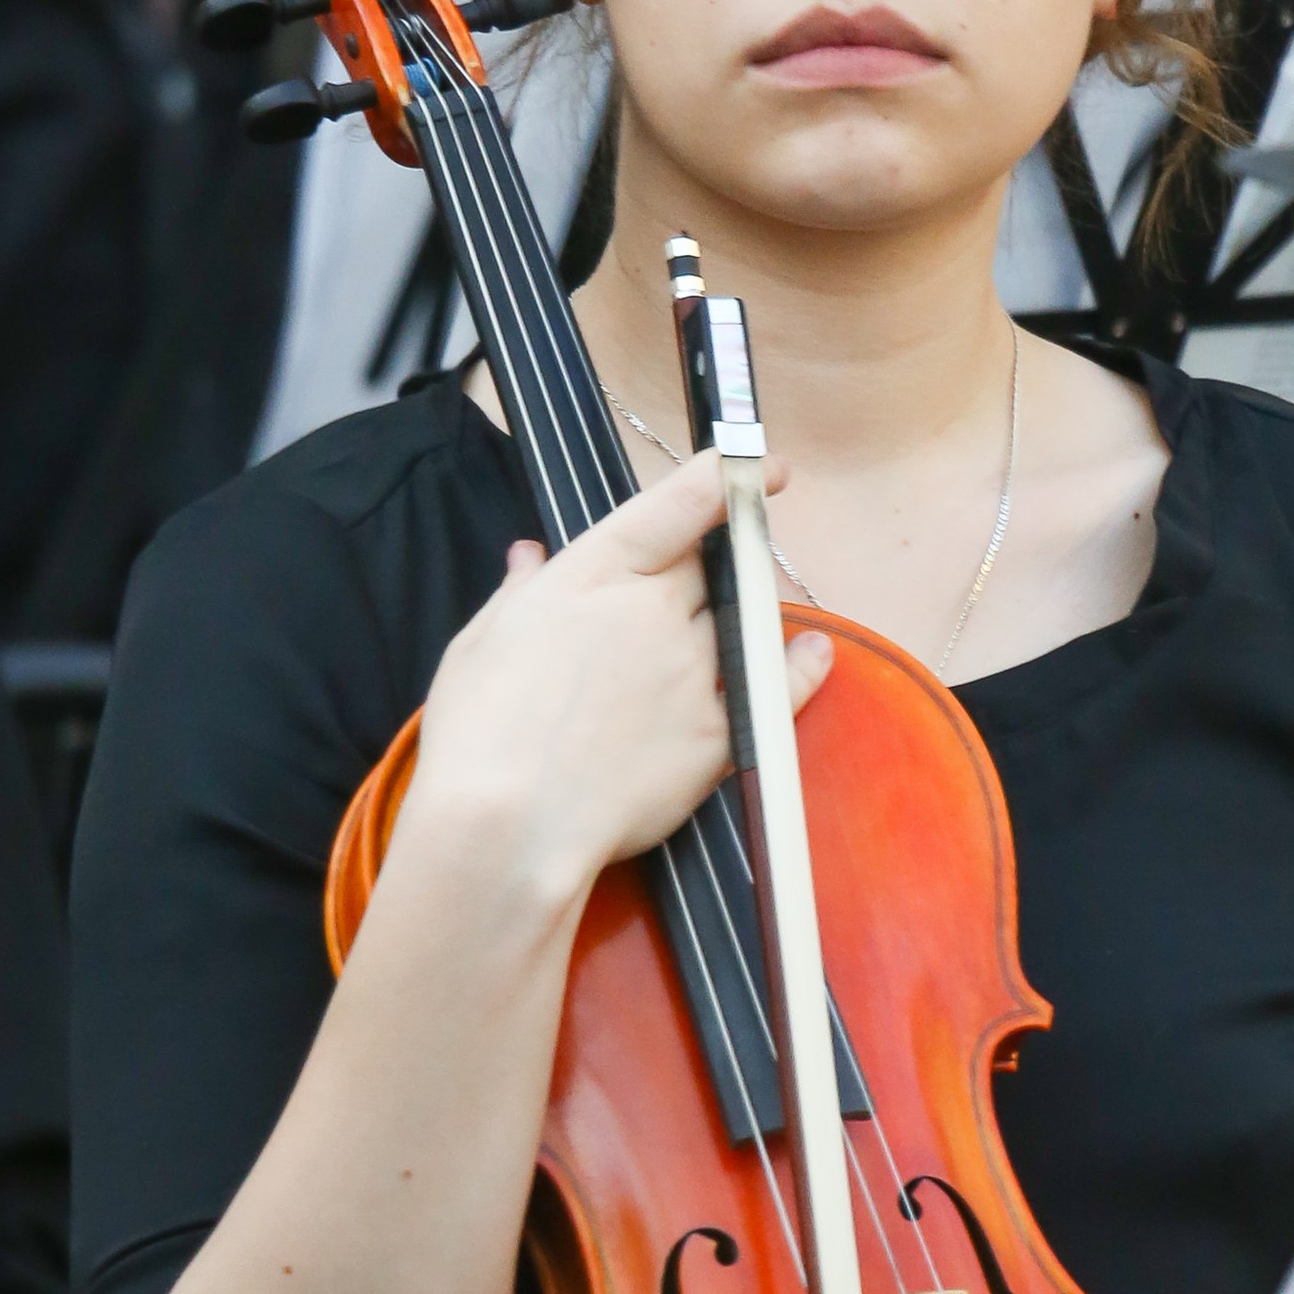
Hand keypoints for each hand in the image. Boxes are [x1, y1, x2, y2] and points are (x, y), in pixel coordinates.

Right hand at [400, 454, 831, 916]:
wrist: (508, 827)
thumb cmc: (480, 734)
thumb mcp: (481, 643)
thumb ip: (521, 592)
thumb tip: (530, 557)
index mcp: (597, 574)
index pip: (680, 503)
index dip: (729, 476)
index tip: (759, 466)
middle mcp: (658, 611)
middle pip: (712, 569)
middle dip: (710, 572)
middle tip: (694, 591)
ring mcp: (695, 671)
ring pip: (743, 624)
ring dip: (738, 623)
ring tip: (718, 641)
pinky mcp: (716, 735)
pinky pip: (777, 688)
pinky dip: (801, 668)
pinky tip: (813, 656)